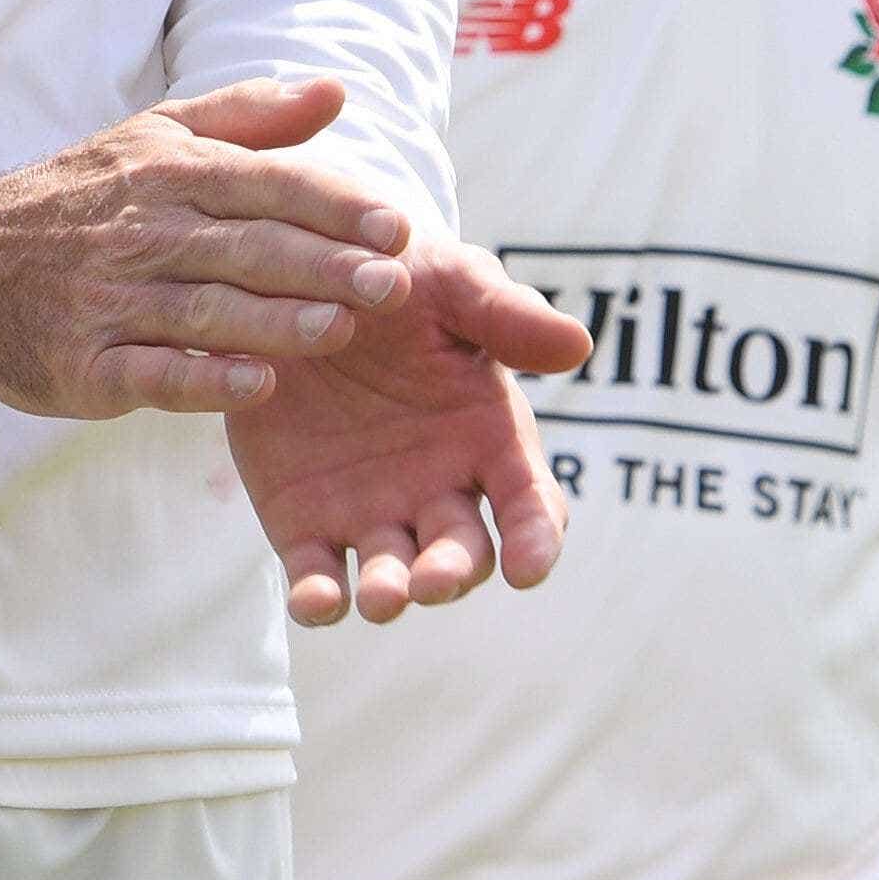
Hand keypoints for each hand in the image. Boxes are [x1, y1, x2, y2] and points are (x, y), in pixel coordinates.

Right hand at [0, 79, 424, 417]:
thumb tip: (337, 91)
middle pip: (247, 248)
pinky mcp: (83, 364)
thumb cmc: (80, 196)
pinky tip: (259, 386)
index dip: (335, 205)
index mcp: (168, 172)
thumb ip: (249, 115)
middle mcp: (141, 231)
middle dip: (325, 265)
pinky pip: (151, 372)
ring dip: (278, 321)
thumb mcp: (154, 136)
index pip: (267, 184)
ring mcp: (109, 300)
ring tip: (343, 328)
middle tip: (394, 284)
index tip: (398, 226)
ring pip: (206, 309)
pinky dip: (204, 378)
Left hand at [227, 216, 586, 627]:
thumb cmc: (399, 276)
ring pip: (391, 575)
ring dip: (390, 594)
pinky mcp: (304, 522)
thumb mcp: (452, 282)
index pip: (530, 504)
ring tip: (381, 598)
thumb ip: (506, 314)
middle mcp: (437, 489)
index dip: (536, 539)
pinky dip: (317, 598)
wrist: (300, 275)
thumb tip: (578, 344)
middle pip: (461, 552)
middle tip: (433, 579)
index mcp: (488, 438)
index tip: (530, 567)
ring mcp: (372, 512)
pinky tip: (314, 603)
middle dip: (452, 573)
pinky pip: (315, 573)